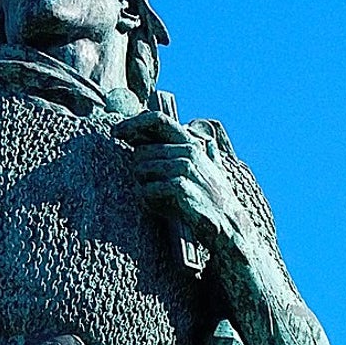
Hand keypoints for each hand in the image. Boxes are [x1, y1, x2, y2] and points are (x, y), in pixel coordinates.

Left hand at [113, 112, 249, 252]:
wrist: (228, 225)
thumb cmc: (212, 198)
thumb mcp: (209, 165)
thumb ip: (199, 145)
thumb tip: (192, 125)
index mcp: (190, 142)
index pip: (157, 119)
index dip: (133, 123)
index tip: (116, 132)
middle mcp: (188, 150)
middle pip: (142, 149)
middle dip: (138, 169)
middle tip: (146, 186)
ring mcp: (185, 168)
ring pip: (141, 168)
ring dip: (143, 186)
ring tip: (156, 199)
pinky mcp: (180, 188)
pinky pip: (147, 189)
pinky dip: (147, 200)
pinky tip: (157, 206)